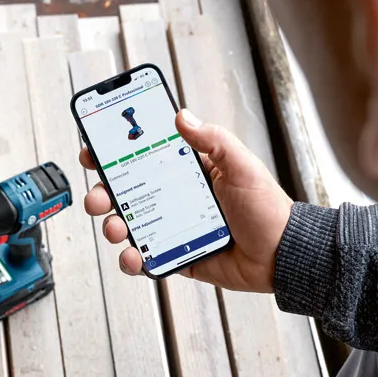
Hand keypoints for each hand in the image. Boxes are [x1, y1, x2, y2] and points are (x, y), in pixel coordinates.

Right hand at [79, 109, 293, 292]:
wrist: (282, 255)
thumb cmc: (267, 208)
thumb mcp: (241, 165)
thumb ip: (213, 140)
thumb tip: (182, 116)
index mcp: (189, 173)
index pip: (144, 159)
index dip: (116, 155)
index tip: (95, 152)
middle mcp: (177, 200)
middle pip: (129, 193)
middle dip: (104, 194)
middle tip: (98, 197)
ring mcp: (174, 229)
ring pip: (131, 226)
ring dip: (114, 226)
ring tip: (115, 228)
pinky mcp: (177, 256)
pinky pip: (147, 258)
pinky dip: (133, 260)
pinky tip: (132, 256)